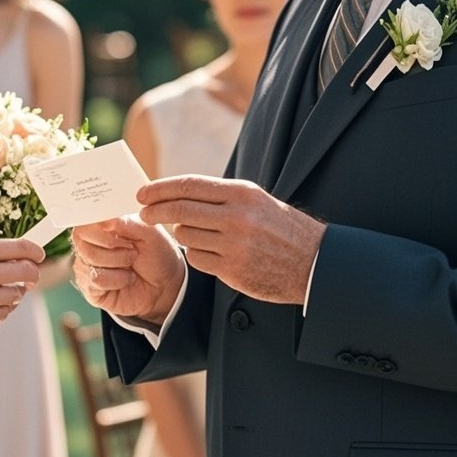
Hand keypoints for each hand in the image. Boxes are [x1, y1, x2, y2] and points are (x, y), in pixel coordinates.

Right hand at [0, 237, 43, 341]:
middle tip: (30, 277)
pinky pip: (5, 313)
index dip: (35, 251)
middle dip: (32, 274)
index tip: (40, 256)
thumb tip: (24, 256)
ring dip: (13, 293)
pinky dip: (0, 310)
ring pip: (16, 294)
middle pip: (25, 272)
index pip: (19, 247)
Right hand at [71, 216, 184, 325]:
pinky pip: (96, 280)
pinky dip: (118, 279)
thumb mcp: (148, 231)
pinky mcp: (91, 289)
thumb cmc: (156, 254)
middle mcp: (89, 246)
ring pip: (91, 260)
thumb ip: (126, 221)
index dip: (99, 227)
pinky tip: (126, 279)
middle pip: (83, 241)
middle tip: (133, 251)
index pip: (83, 222)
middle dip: (113, 246)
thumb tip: (104, 220)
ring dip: (118, 262)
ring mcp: (88, 268)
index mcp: (100, 228)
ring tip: (131, 265)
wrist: (166, 285)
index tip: (119, 231)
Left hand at [139, 175, 325, 303]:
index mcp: (241, 193)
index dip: (160, 188)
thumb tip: (176, 192)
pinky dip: (196, 254)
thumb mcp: (254, 199)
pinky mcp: (233, 271)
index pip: (188, 185)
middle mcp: (236, 217)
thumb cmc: (279, 226)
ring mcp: (234, 245)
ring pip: (185, 236)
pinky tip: (209, 251)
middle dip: (155, 211)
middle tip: (143, 212)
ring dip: (181, 234)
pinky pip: (197, 259)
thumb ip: (219, 195)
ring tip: (191, 232)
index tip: (142, 192)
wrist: (314, 262)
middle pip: (179, 210)